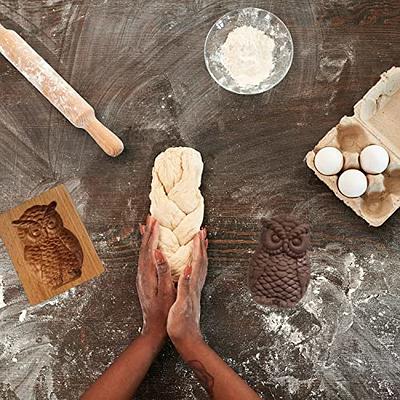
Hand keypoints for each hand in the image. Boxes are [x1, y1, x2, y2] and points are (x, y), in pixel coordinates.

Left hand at [137, 216, 175, 338]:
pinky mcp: (145, 280)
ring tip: (148, 226)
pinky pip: (145, 258)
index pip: (149, 249)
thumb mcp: (166, 291)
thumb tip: (159, 253)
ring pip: (143, 252)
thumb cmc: (164, 311)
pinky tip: (150, 246)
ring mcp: (142, 277)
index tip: (156, 221)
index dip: (153, 234)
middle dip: (148, 231)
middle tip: (151, 217)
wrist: (154, 327)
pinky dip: (147, 248)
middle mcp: (142, 274)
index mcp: (147, 274)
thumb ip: (163, 272)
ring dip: (146, 238)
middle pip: (144, 248)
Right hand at [167, 228, 207, 345]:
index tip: (197, 232)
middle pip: (202, 261)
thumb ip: (185, 285)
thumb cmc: (181, 324)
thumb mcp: (181, 304)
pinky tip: (192, 261)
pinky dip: (196, 262)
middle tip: (202, 231)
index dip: (197, 247)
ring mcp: (195, 289)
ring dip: (201, 252)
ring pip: (201, 266)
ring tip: (201, 242)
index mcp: (193, 285)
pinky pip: (197, 272)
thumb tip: (188, 268)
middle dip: (202, 245)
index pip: (197, 261)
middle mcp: (196, 285)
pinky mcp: (192, 293)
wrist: (187, 339)